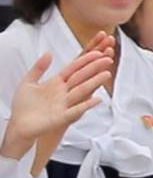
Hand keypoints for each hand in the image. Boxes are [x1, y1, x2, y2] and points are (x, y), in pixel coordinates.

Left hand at [1, 44, 114, 162]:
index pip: (73, 69)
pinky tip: (98, 99)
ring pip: (82, 90)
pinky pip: (77, 110)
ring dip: (95, 82)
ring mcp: (65, 104)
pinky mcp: (63, 117)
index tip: (97, 52)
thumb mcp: (28, 82)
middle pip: (81, 77)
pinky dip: (87, 105)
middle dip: (94, 68)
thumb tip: (48, 53)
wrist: (19, 125)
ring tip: (106, 74)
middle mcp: (63, 93)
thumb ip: (39, 68)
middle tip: (108, 59)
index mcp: (56, 83)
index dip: (84, 60)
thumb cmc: (23, 106)